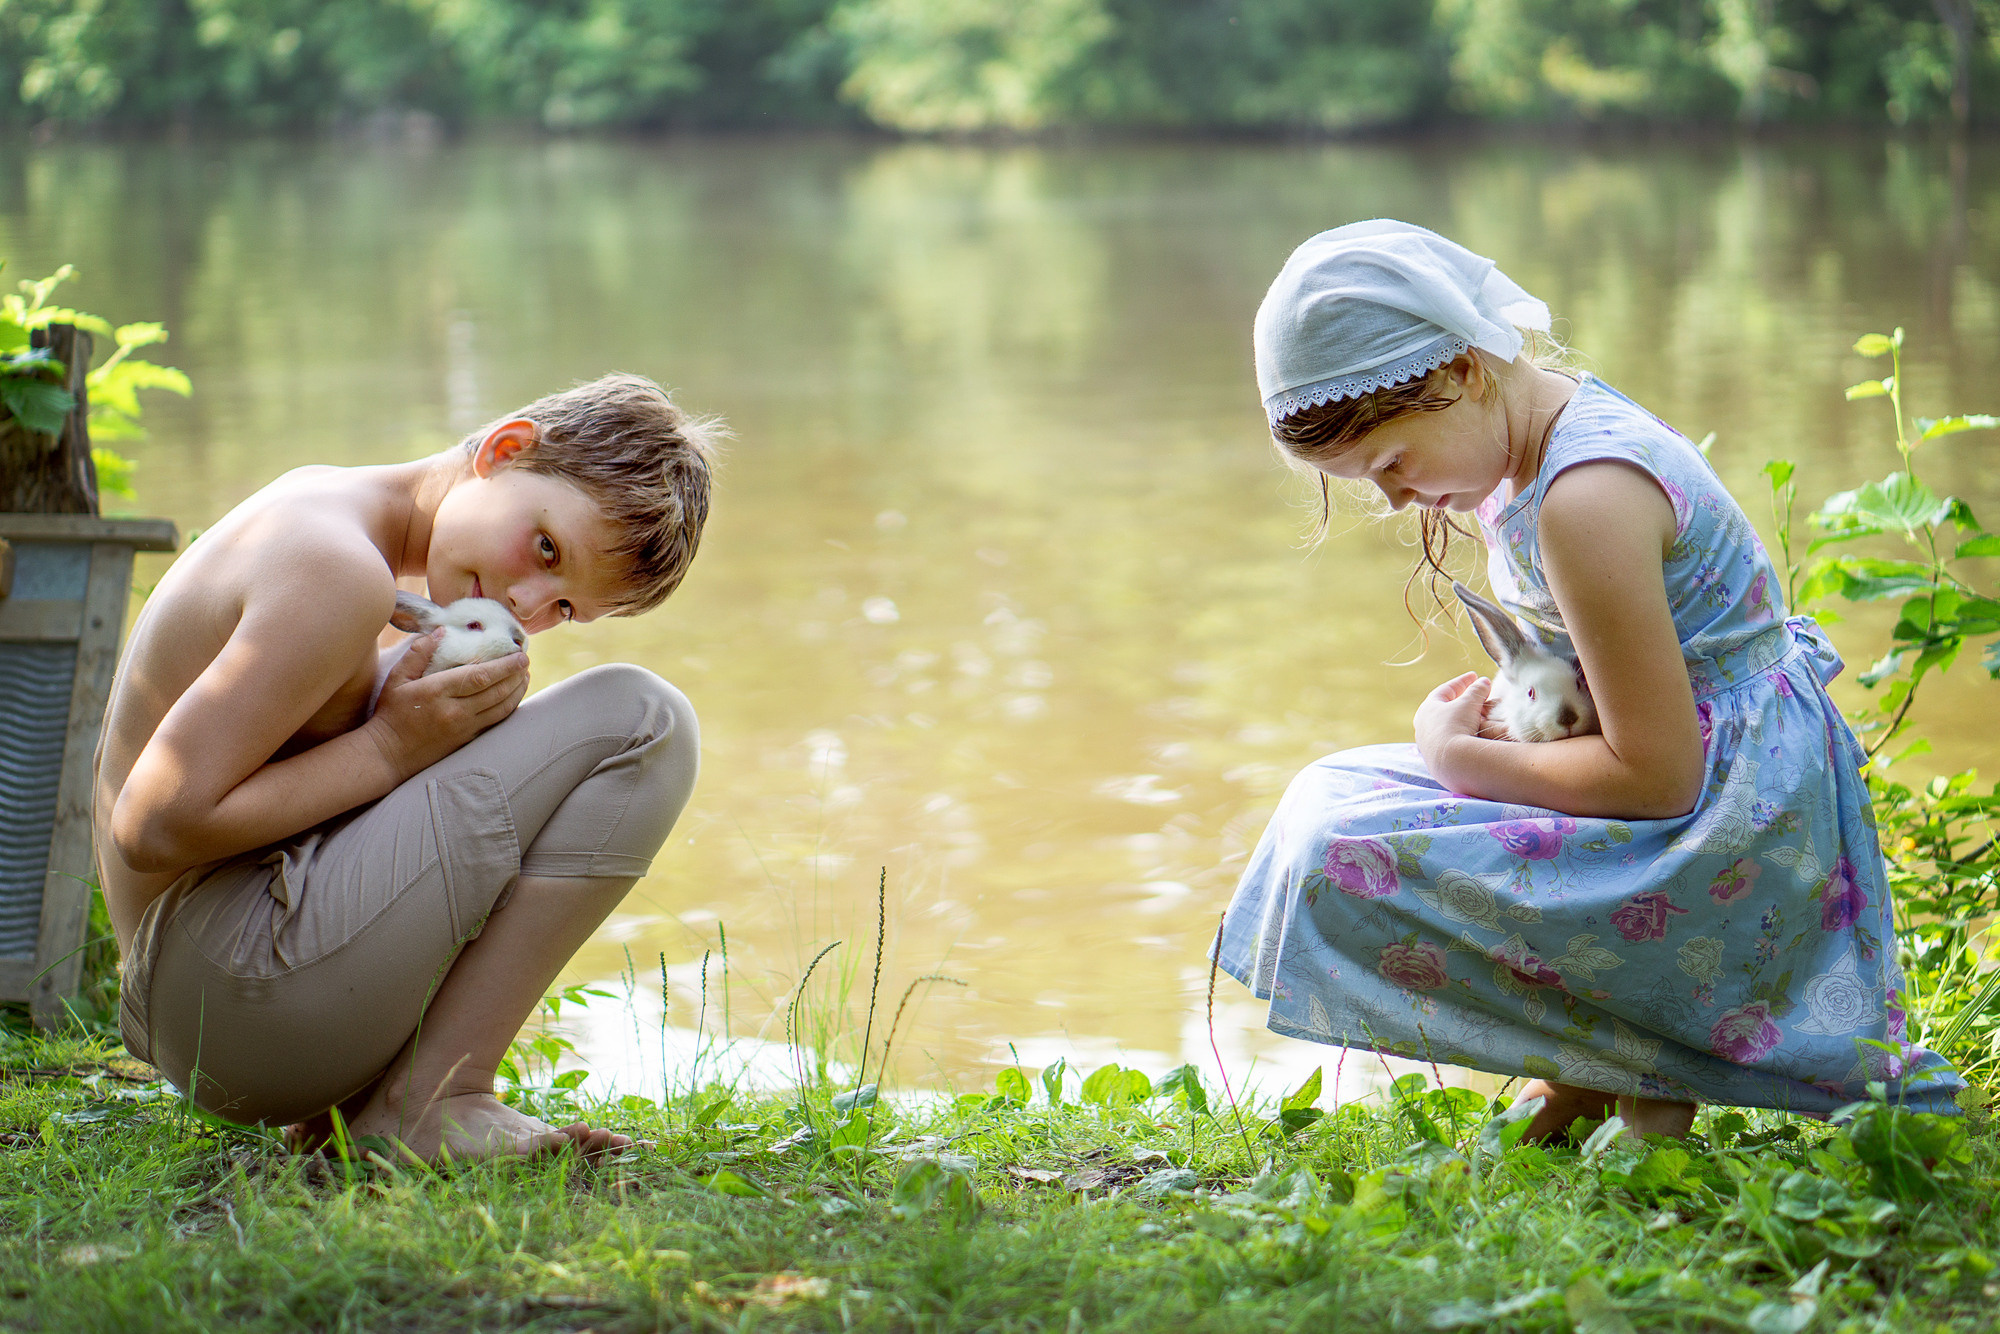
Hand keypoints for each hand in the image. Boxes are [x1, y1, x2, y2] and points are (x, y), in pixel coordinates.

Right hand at [366, 631, 528, 777]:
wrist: (388, 754)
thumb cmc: (390, 713)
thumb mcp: (397, 678)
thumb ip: (419, 653)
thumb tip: (442, 631)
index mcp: (438, 692)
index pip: (480, 676)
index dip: (504, 666)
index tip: (519, 655)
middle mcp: (455, 711)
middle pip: (497, 691)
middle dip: (516, 675)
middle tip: (526, 662)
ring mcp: (464, 728)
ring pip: (501, 708)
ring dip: (517, 691)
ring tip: (524, 677)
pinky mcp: (467, 740)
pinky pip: (495, 721)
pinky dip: (509, 708)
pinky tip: (513, 697)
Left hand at [1414, 671, 1490, 774]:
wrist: (1451, 761)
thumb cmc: (1457, 726)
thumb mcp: (1469, 704)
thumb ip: (1477, 691)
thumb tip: (1483, 682)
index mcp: (1427, 708)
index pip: (1446, 690)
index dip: (1462, 682)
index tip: (1474, 676)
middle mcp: (1423, 725)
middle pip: (1442, 708)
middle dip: (1458, 701)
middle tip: (1472, 695)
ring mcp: (1427, 744)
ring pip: (1444, 727)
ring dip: (1458, 720)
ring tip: (1473, 717)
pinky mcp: (1434, 759)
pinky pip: (1447, 742)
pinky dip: (1458, 736)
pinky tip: (1467, 738)